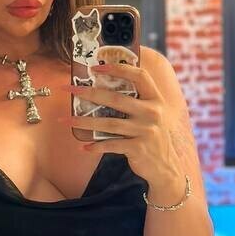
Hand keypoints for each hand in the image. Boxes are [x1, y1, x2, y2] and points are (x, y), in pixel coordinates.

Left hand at [60, 59, 183, 190]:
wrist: (167, 168)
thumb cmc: (154, 137)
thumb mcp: (154, 116)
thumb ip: (138, 102)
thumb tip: (104, 89)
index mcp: (156, 100)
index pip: (139, 76)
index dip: (118, 68)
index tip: (96, 67)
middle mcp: (152, 113)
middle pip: (116, 98)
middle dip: (89, 92)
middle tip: (70, 89)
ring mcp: (146, 131)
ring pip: (108, 123)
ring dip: (84, 121)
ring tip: (67, 120)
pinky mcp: (138, 149)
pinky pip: (111, 145)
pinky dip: (96, 146)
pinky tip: (85, 146)